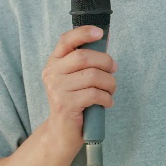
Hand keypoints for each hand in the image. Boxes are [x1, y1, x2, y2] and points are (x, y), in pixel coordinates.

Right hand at [40, 26, 116, 153]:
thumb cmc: (74, 101)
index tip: (100, 33)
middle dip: (105, 62)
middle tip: (113, 70)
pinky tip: (107, 102)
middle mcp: (52, 73)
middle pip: (84, 57)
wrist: (61, 132)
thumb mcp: (75, 78)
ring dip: (109, 83)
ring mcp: (57, 89)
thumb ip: (86, 62)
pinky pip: (94, 94)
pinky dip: (106, 98)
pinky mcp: (65, 105)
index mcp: (54, 62)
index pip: (66, 40)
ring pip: (92, 76)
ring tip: (110, 90)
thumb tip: (104, 40)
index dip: (83, 33)